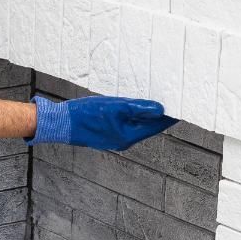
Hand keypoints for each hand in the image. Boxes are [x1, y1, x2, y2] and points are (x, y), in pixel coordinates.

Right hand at [28, 94, 175, 151]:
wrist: (60, 124)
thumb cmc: (85, 115)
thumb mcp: (115, 107)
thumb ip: (138, 108)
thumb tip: (161, 109)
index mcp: (128, 136)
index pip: (156, 125)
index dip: (169, 116)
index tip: (180, 105)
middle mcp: (123, 140)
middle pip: (148, 126)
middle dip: (158, 114)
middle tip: (169, 99)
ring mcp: (114, 138)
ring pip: (136, 125)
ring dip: (144, 114)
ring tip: (153, 100)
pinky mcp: (106, 133)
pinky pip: (125, 124)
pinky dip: (132, 115)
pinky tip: (130, 106)